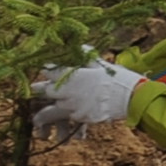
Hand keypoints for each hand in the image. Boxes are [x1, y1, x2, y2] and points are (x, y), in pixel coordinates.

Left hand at [28, 58, 142, 140]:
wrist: (130, 98)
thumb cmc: (116, 78)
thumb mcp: (101, 64)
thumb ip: (86, 57)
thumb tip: (79, 47)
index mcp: (70, 74)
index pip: (50, 71)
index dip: (47, 70)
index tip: (44, 69)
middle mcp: (67, 91)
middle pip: (45, 91)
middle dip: (42, 89)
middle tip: (35, 88)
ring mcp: (72, 106)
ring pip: (55, 107)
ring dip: (54, 106)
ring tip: (50, 110)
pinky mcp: (80, 117)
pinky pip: (70, 117)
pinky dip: (71, 115)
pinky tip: (78, 111)